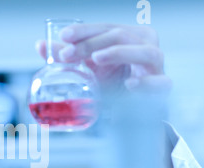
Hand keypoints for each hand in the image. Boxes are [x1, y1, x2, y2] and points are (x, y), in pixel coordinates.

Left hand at [36, 23, 172, 94]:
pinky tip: (130, 83)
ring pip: (143, 51)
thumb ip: (68, 55)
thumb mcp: (88, 67)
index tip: (63, 37)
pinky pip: (160, 82)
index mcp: (127, 35)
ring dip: (118, 52)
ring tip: (97, 59)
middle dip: (91, 43)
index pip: (105, 27)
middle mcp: (144, 43)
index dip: (84, 30)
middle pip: (119, 35)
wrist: (135, 105)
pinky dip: (146, 82)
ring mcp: (156, 64)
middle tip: (68, 55)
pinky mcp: (163, 85)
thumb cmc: (113, 80)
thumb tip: (40, 44)